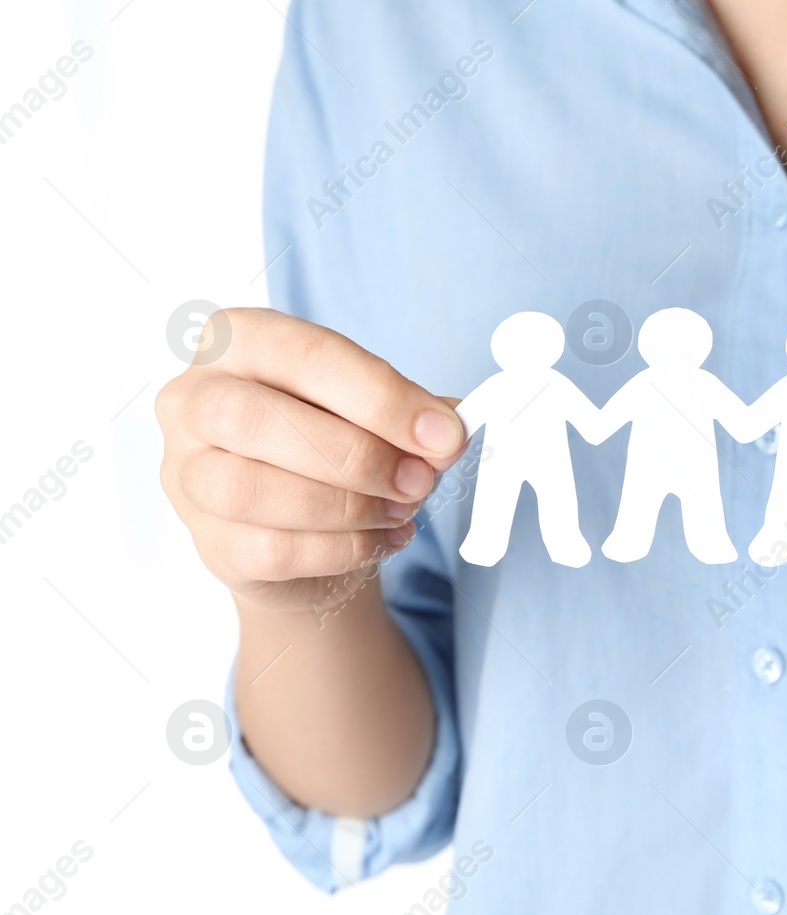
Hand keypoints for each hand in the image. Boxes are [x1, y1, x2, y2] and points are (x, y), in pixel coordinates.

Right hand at [157, 308, 465, 611]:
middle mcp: (191, 400)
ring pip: (247, 490)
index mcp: (237, 340)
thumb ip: (413, 414)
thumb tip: (448, 431)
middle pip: (253, 418)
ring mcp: (186, 474)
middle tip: (418, 479)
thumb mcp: (378, 411)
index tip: (443, 433)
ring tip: (399, 510)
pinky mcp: (207, 542)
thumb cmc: (335, 445)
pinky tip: (379, 540)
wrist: (308, 530)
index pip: (303, 353)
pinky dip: (341, 549)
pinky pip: (269, 550)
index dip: (380, 395)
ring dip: (345, 506)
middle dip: (355, 454)